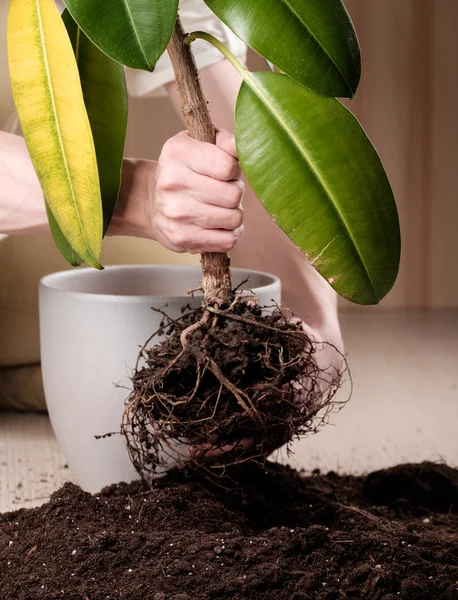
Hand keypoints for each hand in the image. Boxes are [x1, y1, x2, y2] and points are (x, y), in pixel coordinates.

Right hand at [152, 130, 244, 252]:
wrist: (150, 201)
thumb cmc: (183, 169)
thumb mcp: (197, 143)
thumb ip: (223, 142)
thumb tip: (241, 146)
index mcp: (178, 153)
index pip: (228, 166)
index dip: (235, 170)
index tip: (227, 171)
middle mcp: (173, 182)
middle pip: (233, 195)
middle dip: (235, 193)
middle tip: (225, 192)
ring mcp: (177, 213)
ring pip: (234, 219)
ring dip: (234, 214)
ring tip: (221, 208)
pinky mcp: (182, 237)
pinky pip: (227, 241)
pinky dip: (230, 235)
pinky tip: (220, 226)